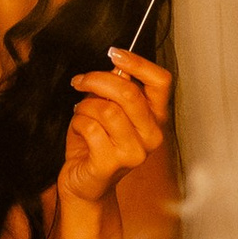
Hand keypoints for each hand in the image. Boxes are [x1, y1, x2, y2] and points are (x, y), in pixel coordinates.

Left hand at [57, 47, 171, 215]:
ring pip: (106, 110)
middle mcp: (151, 136)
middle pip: (129, 92)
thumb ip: (116, 90)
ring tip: (79, 112)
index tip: (115, 54)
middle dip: (98, 80)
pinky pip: (90, 127)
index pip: (160, 82)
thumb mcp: (109, 109)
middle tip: (81, 81)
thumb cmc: (95, 144)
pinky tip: (78, 130)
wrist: (84, 184)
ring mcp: (134, 152)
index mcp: (155, 118)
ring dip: (84, 106)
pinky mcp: (111, 163)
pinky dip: (77, 123)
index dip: (138, 63)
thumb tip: (116, 67)